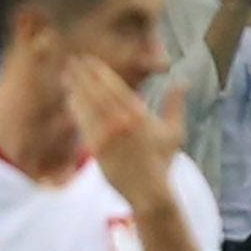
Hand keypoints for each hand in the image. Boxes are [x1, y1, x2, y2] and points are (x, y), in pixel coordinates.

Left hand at [64, 54, 186, 217]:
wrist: (149, 190)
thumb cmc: (161, 160)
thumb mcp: (174, 131)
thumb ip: (175, 104)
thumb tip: (183, 81)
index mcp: (140, 114)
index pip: (114, 86)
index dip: (99, 71)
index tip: (89, 60)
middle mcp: (122, 121)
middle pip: (97, 91)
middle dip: (83, 74)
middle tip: (73, 61)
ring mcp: (107, 134)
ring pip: (87, 105)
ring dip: (76, 88)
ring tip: (67, 75)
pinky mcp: (96, 147)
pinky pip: (83, 122)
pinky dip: (75, 108)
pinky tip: (70, 97)